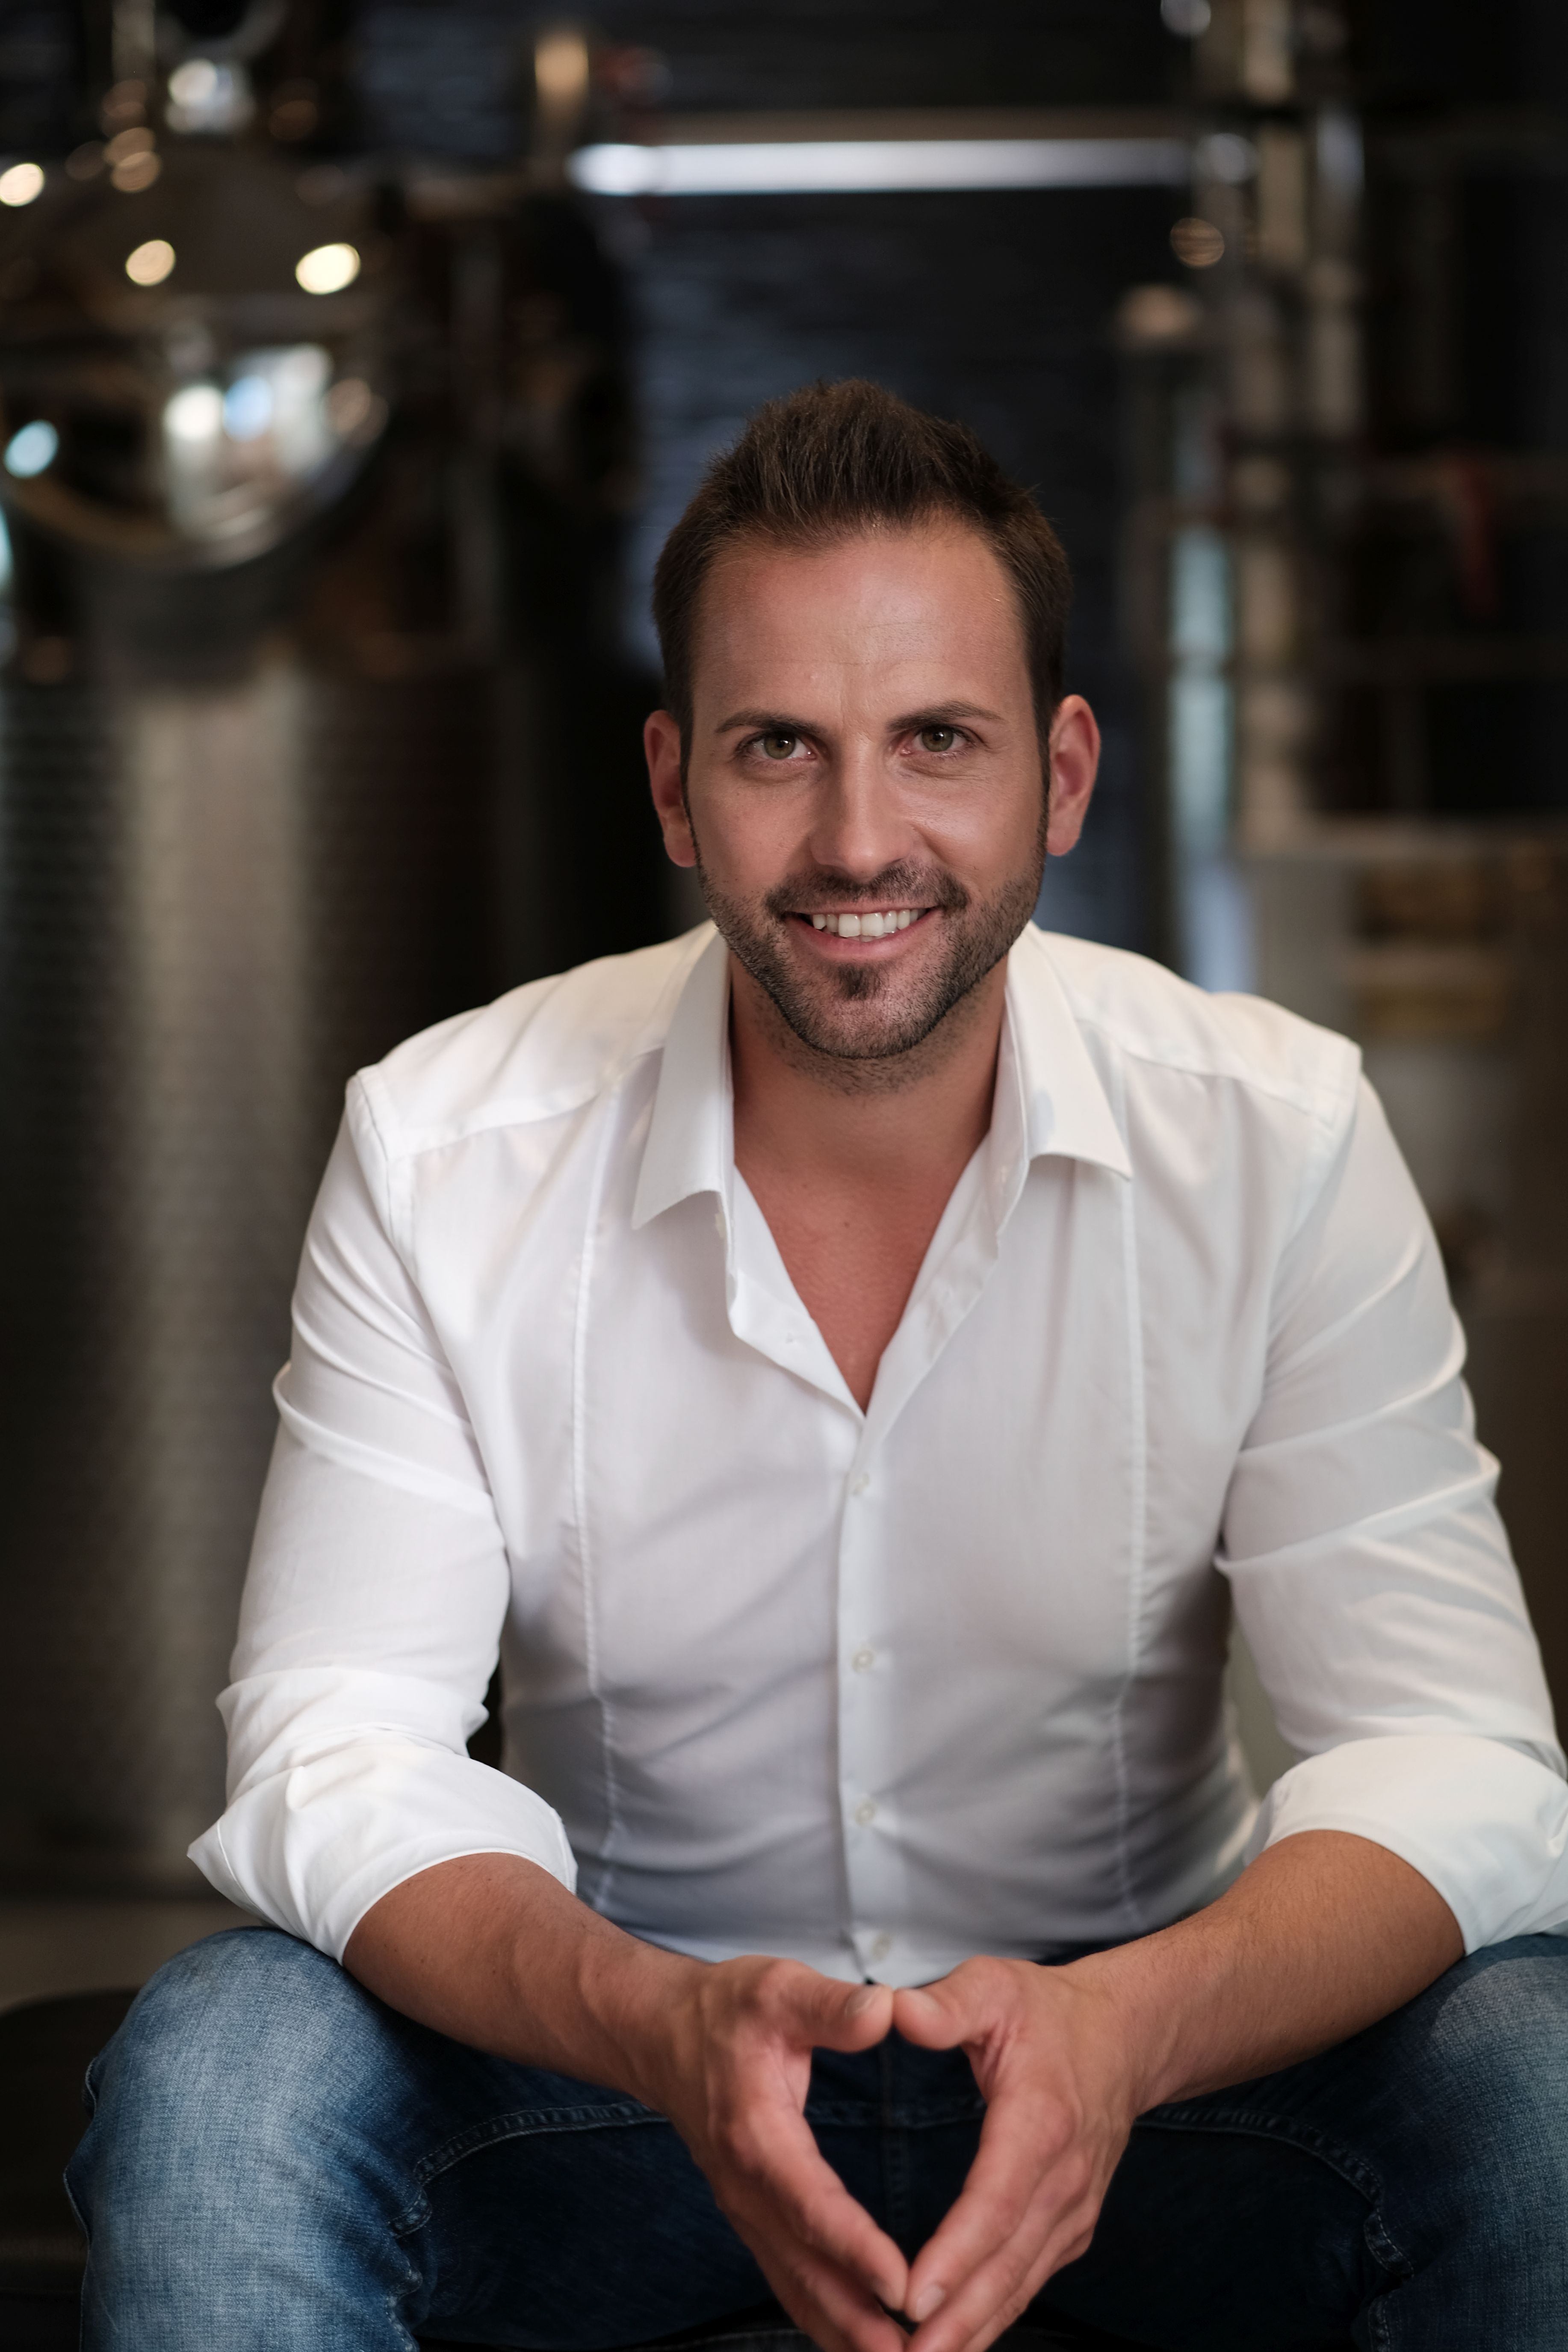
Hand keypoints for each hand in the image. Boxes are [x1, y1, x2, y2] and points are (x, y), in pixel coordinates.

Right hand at [643, 1957, 910, 2351]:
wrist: (661, 2035)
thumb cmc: (725, 2011)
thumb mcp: (777, 1988)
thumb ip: (832, 2005)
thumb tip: (885, 2011)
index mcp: (757, 2136)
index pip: (812, 2206)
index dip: (856, 2249)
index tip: (903, 2286)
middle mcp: (747, 2189)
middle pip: (806, 2270)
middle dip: (860, 2322)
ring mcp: (746, 2212)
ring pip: (798, 2289)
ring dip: (846, 2333)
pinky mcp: (752, 2219)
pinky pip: (792, 2281)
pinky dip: (828, 2319)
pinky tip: (863, 2342)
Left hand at [891, 1958, 1141, 2351]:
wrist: (1122, 2040)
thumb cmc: (1047, 2013)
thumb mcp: (994, 1986)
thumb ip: (948, 2004)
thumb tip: (899, 2012)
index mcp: (1040, 2120)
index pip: (995, 2201)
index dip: (956, 2254)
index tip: (913, 2296)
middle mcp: (1064, 2178)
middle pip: (1007, 2262)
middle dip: (957, 2319)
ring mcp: (1071, 2210)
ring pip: (1019, 2285)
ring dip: (971, 2332)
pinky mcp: (1068, 2228)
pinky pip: (1026, 2281)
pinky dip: (990, 2319)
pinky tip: (952, 2345)